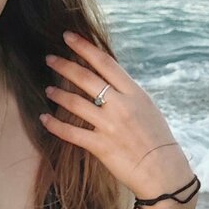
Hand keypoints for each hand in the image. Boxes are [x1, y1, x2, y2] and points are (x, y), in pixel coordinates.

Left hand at [41, 30, 195, 200]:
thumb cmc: (157, 138)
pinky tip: (44, 119)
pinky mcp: (101, 146)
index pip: (105, 62)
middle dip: (64, 65)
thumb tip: (106, 78)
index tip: (68, 37)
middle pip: (86, 78)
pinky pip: (71, 133)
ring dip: (57, 94)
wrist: (164, 172)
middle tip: (49, 58)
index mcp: (134, 93)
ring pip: (75, 103)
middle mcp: (120, 105)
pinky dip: (55, 125)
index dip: (84, 47)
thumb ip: (126, 93)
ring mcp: (109, 125)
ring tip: (48, 90)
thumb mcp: (147, 107)